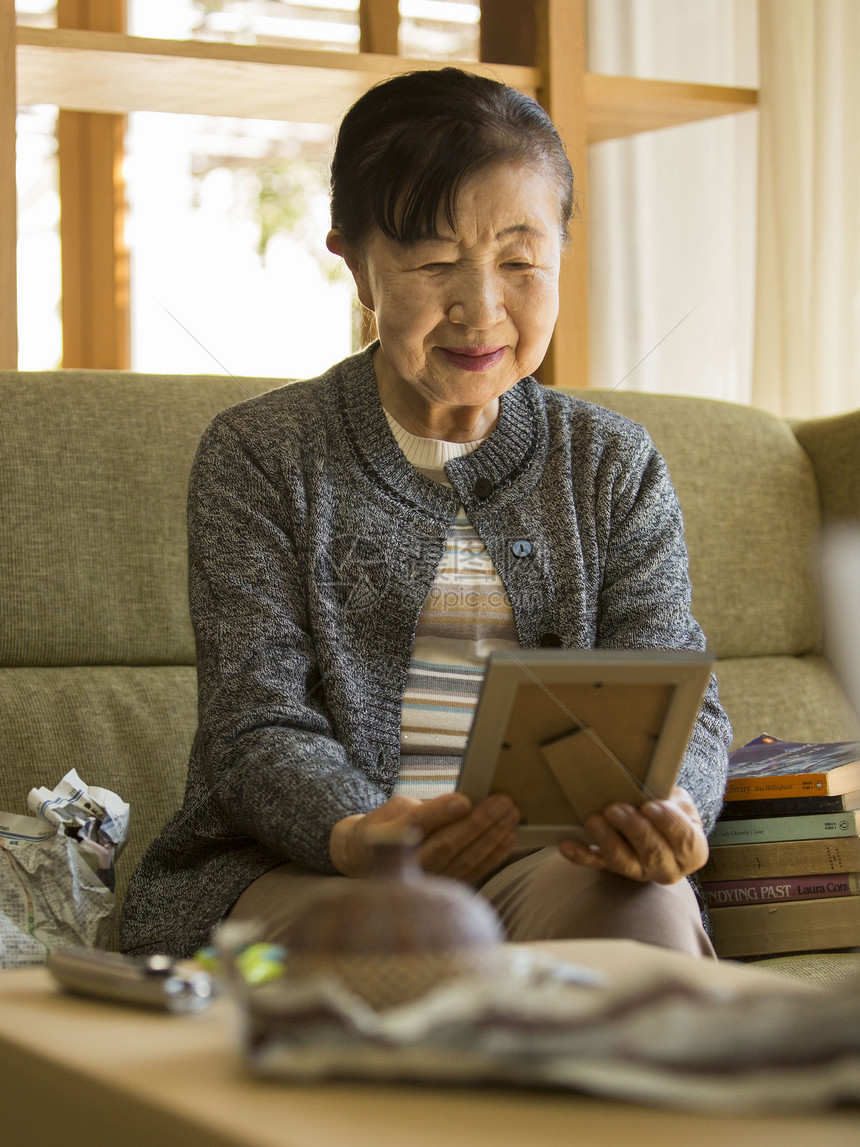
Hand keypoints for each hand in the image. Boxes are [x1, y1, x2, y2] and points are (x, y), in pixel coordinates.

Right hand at [330, 791, 519, 882]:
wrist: (368, 864)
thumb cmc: (386, 827)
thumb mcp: (393, 810)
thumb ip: (423, 809)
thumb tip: (460, 805)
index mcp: (387, 839)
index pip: (416, 825)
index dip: (440, 813)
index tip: (464, 800)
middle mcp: (407, 866)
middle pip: (447, 844)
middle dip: (479, 822)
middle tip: (503, 801)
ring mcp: (427, 882)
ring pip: (465, 860)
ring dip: (492, 837)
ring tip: (510, 814)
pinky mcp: (443, 888)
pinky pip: (473, 872)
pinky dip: (494, 855)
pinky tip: (508, 837)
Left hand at [558, 785, 708, 883]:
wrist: (660, 827)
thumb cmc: (672, 809)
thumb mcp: (680, 801)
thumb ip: (671, 798)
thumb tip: (650, 786)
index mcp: (692, 851)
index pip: (684, 840)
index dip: (668, 823)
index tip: (651, 805)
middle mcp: (667, 868)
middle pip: (653, 853)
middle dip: (634, 830)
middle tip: (616, 809)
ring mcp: (639, 871)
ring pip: (624, 863)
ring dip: (608, 841)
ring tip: (595, 820)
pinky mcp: (612, 868)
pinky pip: (596, 864)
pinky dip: (580, 855)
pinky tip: (567, 844)